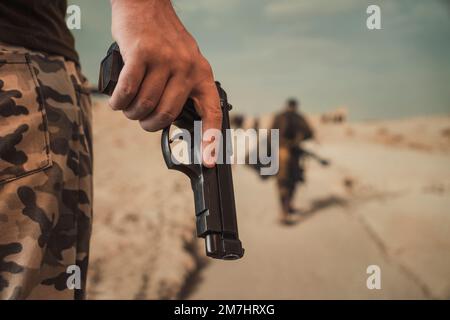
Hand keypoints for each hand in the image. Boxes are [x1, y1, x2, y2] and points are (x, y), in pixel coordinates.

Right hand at [109, 0, 221, 166]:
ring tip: (127, 109)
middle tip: (141, 121)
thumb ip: (181, 86)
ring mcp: (164, 60)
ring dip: (132, 113)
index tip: (209, 160)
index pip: (212, 110)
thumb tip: (170, 118)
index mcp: (201, 73)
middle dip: (150, 124)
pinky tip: (116, 101)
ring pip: (146, 104)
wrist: (146, 4)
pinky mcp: (141, 53)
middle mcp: (186, 67)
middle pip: (167, 113)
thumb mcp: (183, 60)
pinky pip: (128, 89)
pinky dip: (119, 101)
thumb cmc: (162, 37)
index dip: (211, 139)